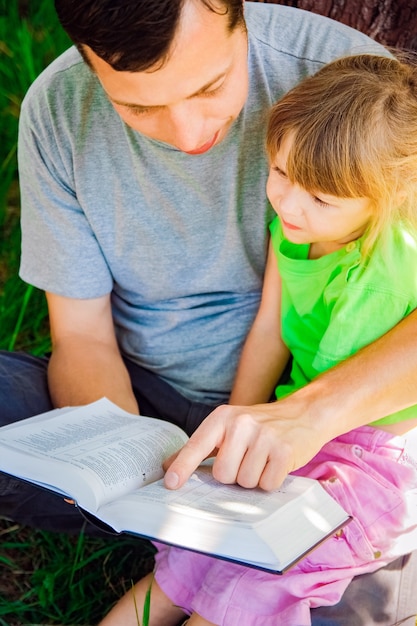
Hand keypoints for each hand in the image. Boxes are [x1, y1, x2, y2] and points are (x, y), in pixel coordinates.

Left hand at [164, 399, 326, 490]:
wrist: (304, 413)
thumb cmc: (260, 425)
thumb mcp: (228, 427)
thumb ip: (199, 448)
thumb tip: (167, 467)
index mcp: (222, 417)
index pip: (197, 445)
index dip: (183, 467)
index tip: (171, 484)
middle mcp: (241, 423)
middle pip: (222, 474)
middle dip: (233, 475)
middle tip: (247, 459)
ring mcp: (263, 436)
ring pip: (245, 482)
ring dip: (253, 478)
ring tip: (262, 460)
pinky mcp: (284, 451)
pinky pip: (267, 484)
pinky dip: (271, 481)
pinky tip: (275, 464)